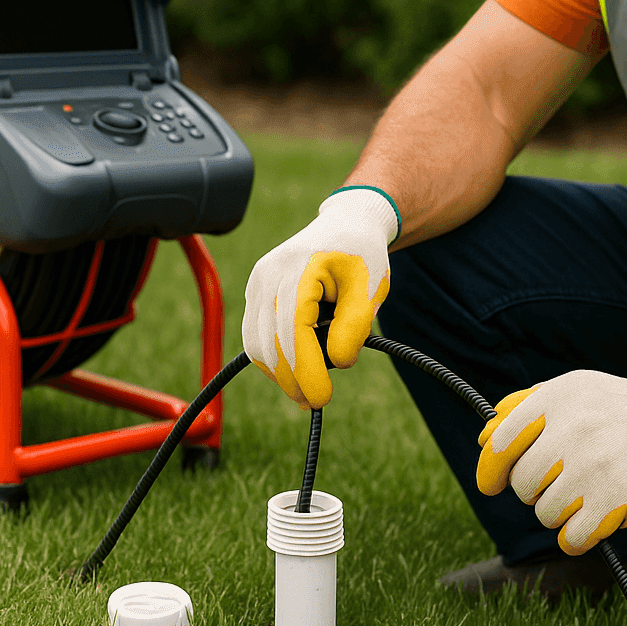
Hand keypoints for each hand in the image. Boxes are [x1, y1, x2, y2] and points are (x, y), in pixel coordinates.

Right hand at [241, 187, 397, 407]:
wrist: (346, 225)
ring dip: (279, 372)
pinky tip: (297, 368)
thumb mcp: (371, 287)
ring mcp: (257, 283)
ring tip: (308, 387)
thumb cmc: (362, 254)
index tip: (322, 397)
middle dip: (291, 379)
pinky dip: (274, 357)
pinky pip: (255, 335)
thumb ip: (355, 325)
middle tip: (316, 400)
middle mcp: (268, 275)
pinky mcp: (256, 293)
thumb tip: (338, 363)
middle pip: (268, 342)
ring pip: (256, 343)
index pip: (293, 330)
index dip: (305, 370)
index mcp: (299, 268)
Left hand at [475, 362, 626, 553]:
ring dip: (560, 512)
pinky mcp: (613, 498)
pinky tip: (590, 521)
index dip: (490, 471)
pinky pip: (572, 537)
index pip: (501, 444)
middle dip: (535, 491)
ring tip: (584, 493)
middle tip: (559, 482)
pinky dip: (576, 537)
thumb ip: (523, 408)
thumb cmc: (615, 407)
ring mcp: (592, 466)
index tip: (492, 485)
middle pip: (523, 485)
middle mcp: (571, 430)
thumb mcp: (570, 390)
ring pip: (546, 513)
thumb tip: (484, 441)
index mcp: (555, 400)